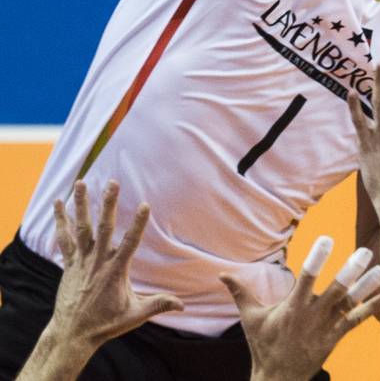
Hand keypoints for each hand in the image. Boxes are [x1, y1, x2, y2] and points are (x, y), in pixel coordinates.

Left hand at [48, 181, 183, 346]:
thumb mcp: (136, 316)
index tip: (146, 205)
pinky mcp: (69, 264)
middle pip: (104, 228)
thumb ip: (159, 305)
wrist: (72, 334)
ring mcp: (80, 262)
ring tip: (82, 183)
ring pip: (81, 228)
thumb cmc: (106, 324)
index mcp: (115, 272)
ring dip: (82, 205)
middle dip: (108, 204)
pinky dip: (61, 220)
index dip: (139, 224)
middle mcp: (96, 263)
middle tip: (112, 183)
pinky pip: (64, 239)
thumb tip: (183, 306)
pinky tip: (58, 204)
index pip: (130, 243)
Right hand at [220, 238, 379, 380]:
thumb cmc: (263, 345)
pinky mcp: (334, 337)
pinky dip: (372, 309)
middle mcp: (312, 315)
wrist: (278, 378)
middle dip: (351, 270)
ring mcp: (325, 327)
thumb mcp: (250, 319)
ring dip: (367, 287)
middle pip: (335, 289)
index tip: (327, 239)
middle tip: (365, 251)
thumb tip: (222, 274)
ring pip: (349, 304)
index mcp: (293, 307)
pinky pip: (356, 321)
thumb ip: (241, 293)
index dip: (317, 258)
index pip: (306, 277)